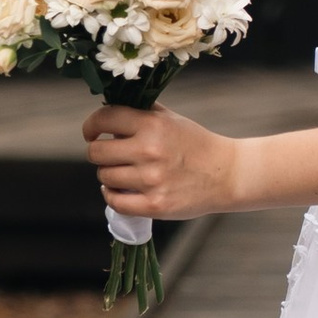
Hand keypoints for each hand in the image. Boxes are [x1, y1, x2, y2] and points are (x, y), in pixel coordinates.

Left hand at [83, 99, 242, 221]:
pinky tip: (122, 190)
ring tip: (126, 173)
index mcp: (153, 124)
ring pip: (104, 177)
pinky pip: (114, 201)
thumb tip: (104, 113)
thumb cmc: (194, 144)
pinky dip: (113, 196)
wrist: (226, 174)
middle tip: (113, 156)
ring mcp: (152, 180)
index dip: (91, 126)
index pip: (104, 119)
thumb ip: (138, 112)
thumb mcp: (170, 119)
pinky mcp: (154, 205)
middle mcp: (150, 150)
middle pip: (96, 152)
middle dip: (100, 153)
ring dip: (110, 175)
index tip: (92, 133)